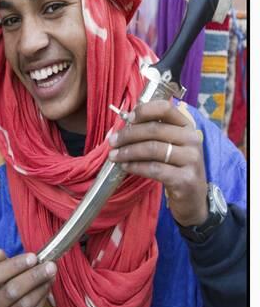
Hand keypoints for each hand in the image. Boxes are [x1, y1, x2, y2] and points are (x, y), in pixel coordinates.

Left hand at [108, 100, 207, 226]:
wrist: (193, 197)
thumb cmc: (175, 166)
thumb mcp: (170, 144)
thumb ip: (153, 131)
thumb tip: (125, 123)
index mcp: (187, 125)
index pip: (165, 108)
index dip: (144, 111)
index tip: (129, 118)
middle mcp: (192, 139)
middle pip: (154, 129)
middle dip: (128, 135)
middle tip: (112, 141)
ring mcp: (191, 159)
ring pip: (152, 149)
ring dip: (128, 151)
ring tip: (114, 155)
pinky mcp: (185, 179)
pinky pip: (154, 168)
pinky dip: (136, 166)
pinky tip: (125, 166)